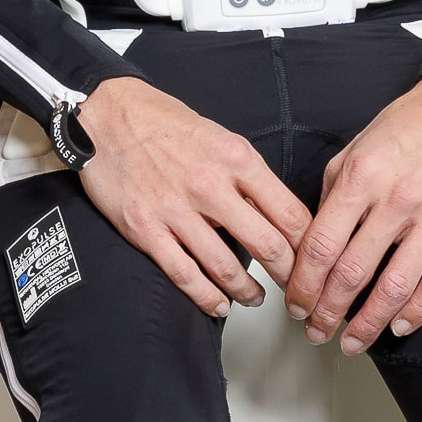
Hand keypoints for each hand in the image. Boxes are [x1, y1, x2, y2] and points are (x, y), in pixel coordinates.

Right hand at [75, 75, 312, 320]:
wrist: (106, 116)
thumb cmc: (163, 122)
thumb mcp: (220, 136)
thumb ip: (248, 174)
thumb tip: (276, 211)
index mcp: (237, 159)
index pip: (290, 213)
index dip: (310, 244)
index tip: (315, 258)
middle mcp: (210, 186)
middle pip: (267, 245)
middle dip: (289, 275)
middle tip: (296, 289)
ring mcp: (176, 210)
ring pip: (226, 267)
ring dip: (248, 291)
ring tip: (258, 299)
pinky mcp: (146, 229)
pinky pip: (183, 274)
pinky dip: (206, 297)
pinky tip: (219, 305)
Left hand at [285, 74, 421, 351]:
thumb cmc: (407, 128)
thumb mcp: (354, 150)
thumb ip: (331, 197)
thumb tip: (313, 247)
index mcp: (361, 177)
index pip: (322, 247)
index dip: (304, 285)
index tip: (296, 305)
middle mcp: (397, 199)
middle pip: (352, 273)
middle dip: (327, 312)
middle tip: (315, 331)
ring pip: (395, 287)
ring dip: (368, 323)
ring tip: (351, 342)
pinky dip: (417, 312)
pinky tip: (398, 325)